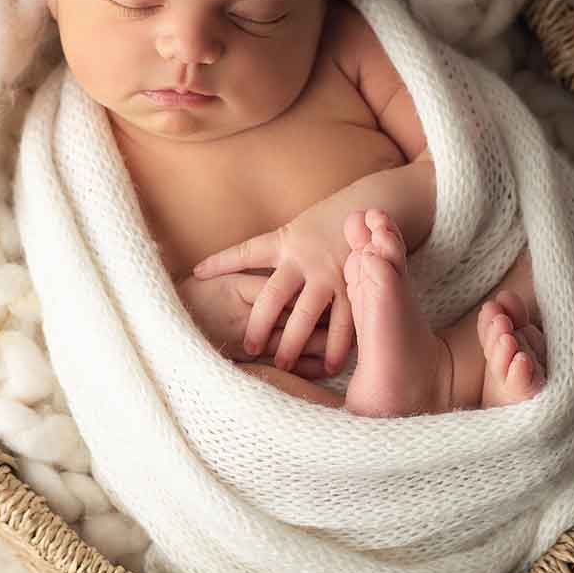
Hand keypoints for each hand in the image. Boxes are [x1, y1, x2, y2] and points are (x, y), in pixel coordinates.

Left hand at [189, 210, 354, 375]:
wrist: (375, 206)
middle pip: (274, 296)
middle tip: (249, 349)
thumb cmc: (329, 221)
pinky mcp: (355, 286)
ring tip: (285, 367)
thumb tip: (230, 263)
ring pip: (308, 315)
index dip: (221, 261)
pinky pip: (345, 321)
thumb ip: (272, 249)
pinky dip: (337, 345)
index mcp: (286, 241)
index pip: (247, 251)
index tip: (197, 274)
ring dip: (296, 343)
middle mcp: (305, 259)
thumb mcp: (296, 227)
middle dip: (260, 324)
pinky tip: (329, 365)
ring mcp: (331, 274)